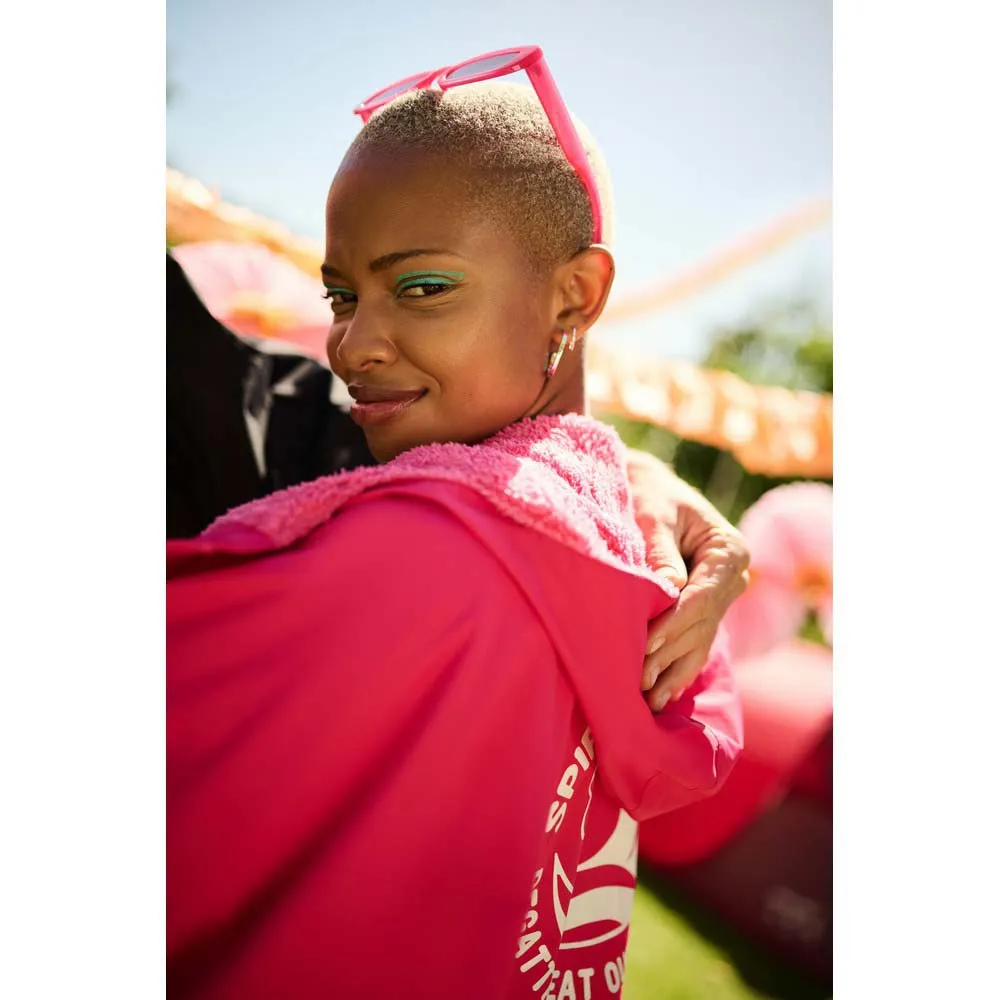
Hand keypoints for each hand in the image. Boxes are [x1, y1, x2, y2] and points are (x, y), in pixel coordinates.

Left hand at [626, 450, 749, 711]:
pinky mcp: (703, 613)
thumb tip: (669, 589)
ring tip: (648, 700)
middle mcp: (733, 579)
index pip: (703, 596)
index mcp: (729, 551)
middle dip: (668, 652)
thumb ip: (661, 551)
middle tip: (638, 680)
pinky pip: (693, 645)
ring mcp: (720, 599)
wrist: (650, 491)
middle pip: (700, 624)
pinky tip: (660, 697)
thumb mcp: (653, 515)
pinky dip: (676, 670)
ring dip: (672, 671)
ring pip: (698, 641)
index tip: (647, 642)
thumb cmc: (649, 496)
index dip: (675, 622)